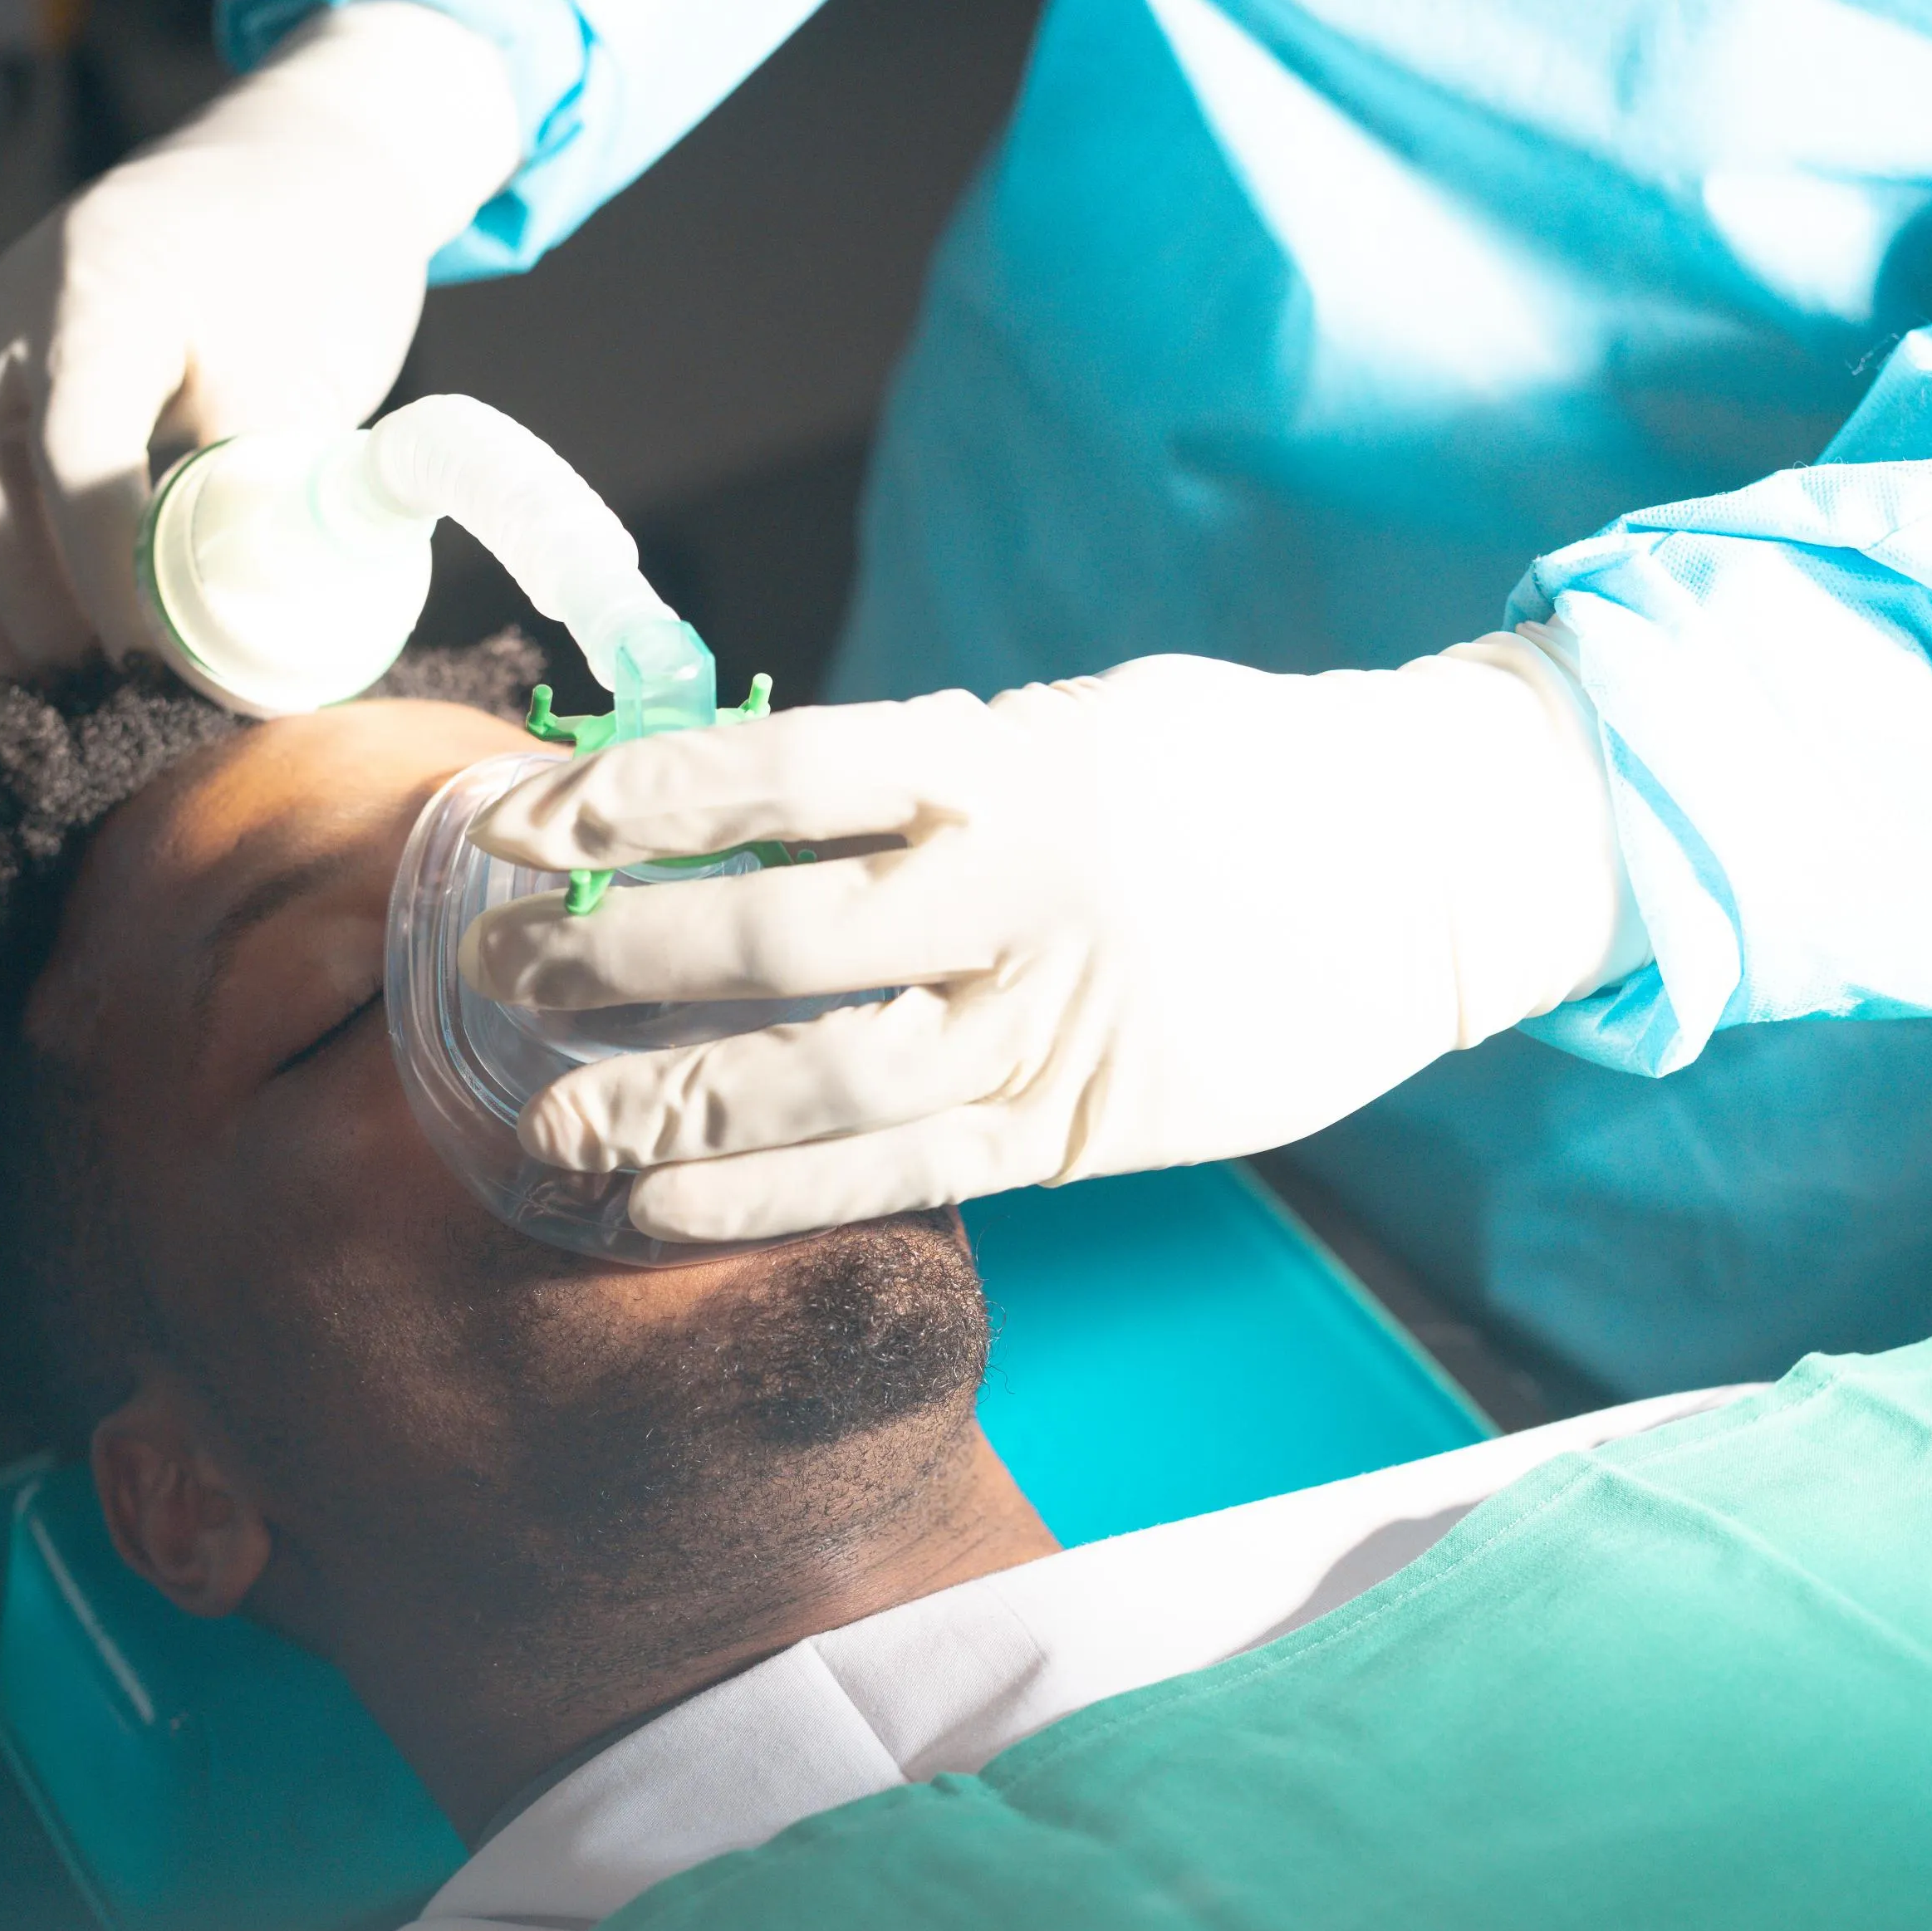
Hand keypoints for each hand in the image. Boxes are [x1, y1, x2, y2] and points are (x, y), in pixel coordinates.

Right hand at [0, 2, 516, 724]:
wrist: (292, 176)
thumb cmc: (319, 267)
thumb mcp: (312, 367)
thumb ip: (265, 488)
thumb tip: (236, 648)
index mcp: (102, 286)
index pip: (74, 451)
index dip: (107, 576)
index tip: (158, 671)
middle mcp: (15, 318)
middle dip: (30, 623)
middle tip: (103, 718)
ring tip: (40, 734)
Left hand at [462, 635, 1647, 1242]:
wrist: (1433, 869)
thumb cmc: (1235, 774)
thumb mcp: (1082, 720)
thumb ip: (926, 768)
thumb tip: (734, 806)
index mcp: (1017, 761)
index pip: (784, 774)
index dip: (640, 802)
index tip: (524, 821)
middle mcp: (1027, 894)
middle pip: (779, 941)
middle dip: (619, 962)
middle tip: (497, 970)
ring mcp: (1059, 1026)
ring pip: (826, 1083)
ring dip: (668, 1108)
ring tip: (546, 1121)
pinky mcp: (1086, 1132)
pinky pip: (901, 1179)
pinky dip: (771, 1200)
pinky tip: (661, 1210)